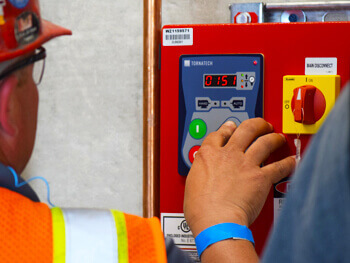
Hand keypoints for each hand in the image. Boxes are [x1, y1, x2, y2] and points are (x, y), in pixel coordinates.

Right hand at [184, 118, 294, 236]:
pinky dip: (288, 163)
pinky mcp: (261, 177)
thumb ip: (200, 170)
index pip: (219, 133)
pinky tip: (292, 161)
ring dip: (273, 137)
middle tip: (261, 125)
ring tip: (277, 137)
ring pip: (264, 142)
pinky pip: (279, 166)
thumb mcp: (192, 182)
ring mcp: (246, 164)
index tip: (231, 127)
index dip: (228, 128)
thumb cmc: (201, 208)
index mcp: (209, 154)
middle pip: (245, 129)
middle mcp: (228, 155)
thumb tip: (201, 168)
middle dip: (256, 124)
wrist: (215, 220)